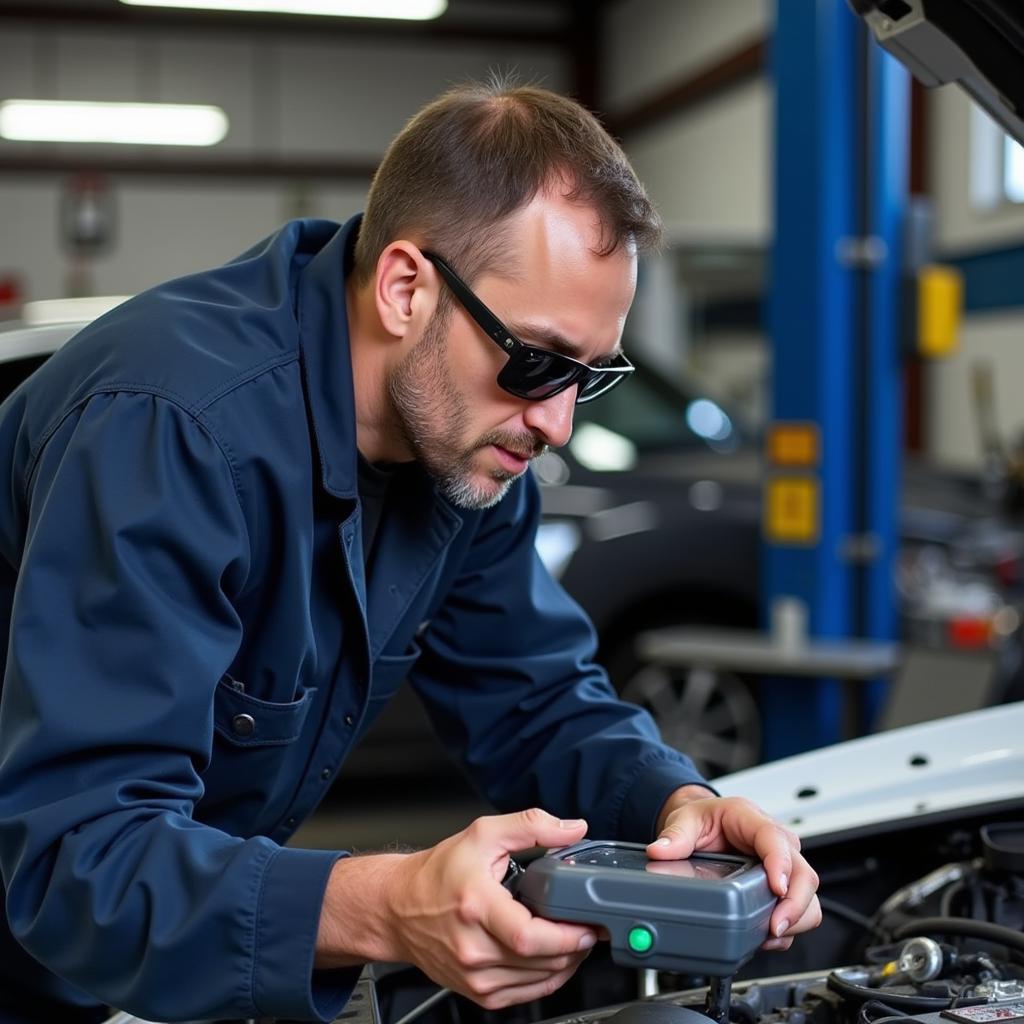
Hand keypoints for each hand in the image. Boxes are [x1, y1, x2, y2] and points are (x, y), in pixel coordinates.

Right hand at [316, 809, 598, 1008]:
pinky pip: (525, 995)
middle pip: (540, 962)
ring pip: (538, 982)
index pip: (529, 937)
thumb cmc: (438, 873)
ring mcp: (474, 975)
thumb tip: (572, 829)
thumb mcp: (484, 834)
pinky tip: (551, 958)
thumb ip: (532, 825)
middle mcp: (473, 948)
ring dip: (565, 964)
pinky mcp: (477, 992)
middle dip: (575, 947)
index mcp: (476, 906)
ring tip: (572, 939)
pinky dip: (547, 979)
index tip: (587, 924)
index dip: (567, 936)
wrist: (398, 907)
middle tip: (588, 926)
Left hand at [648, 786, 820, 950]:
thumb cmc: (705, 818)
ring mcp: (782, 865)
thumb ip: (675, 836)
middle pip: (802, 873)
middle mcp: (775, 842)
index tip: (776, 887)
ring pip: (808, 895)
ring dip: (796, 918)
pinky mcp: (781, 886)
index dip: (780, 864)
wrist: (707, 823)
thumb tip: (660, 851)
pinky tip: (769, 936)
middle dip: (794, 904)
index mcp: (752, 819)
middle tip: (774, 926)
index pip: (776, 839)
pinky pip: (799, 909)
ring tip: (771, 934)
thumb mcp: (686, 820)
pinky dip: (790, 927)